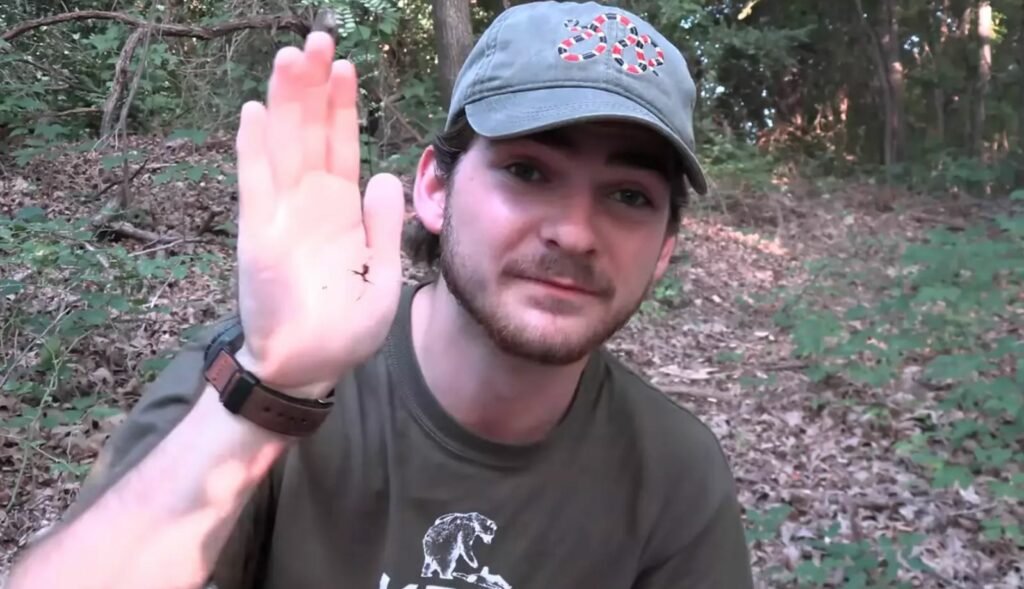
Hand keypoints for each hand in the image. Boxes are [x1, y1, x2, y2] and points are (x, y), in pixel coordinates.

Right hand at [232, 32, 404, 398]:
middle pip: (311, 132)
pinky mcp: (258, 235)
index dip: (342, 106)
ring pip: (284, 146)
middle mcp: (309, 203)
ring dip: (286, 102)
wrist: (309, 367)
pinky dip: (254, 150)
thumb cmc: (345, 325)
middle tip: (318, 38)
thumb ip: (384, 226)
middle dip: (314, 87)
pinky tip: (254, 113)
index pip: (341, 145)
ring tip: (292, 57)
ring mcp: (280, 215)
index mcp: (341, 210)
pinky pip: (255, 185)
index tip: (347, 65)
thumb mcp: (384, 275)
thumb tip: (386, 176)